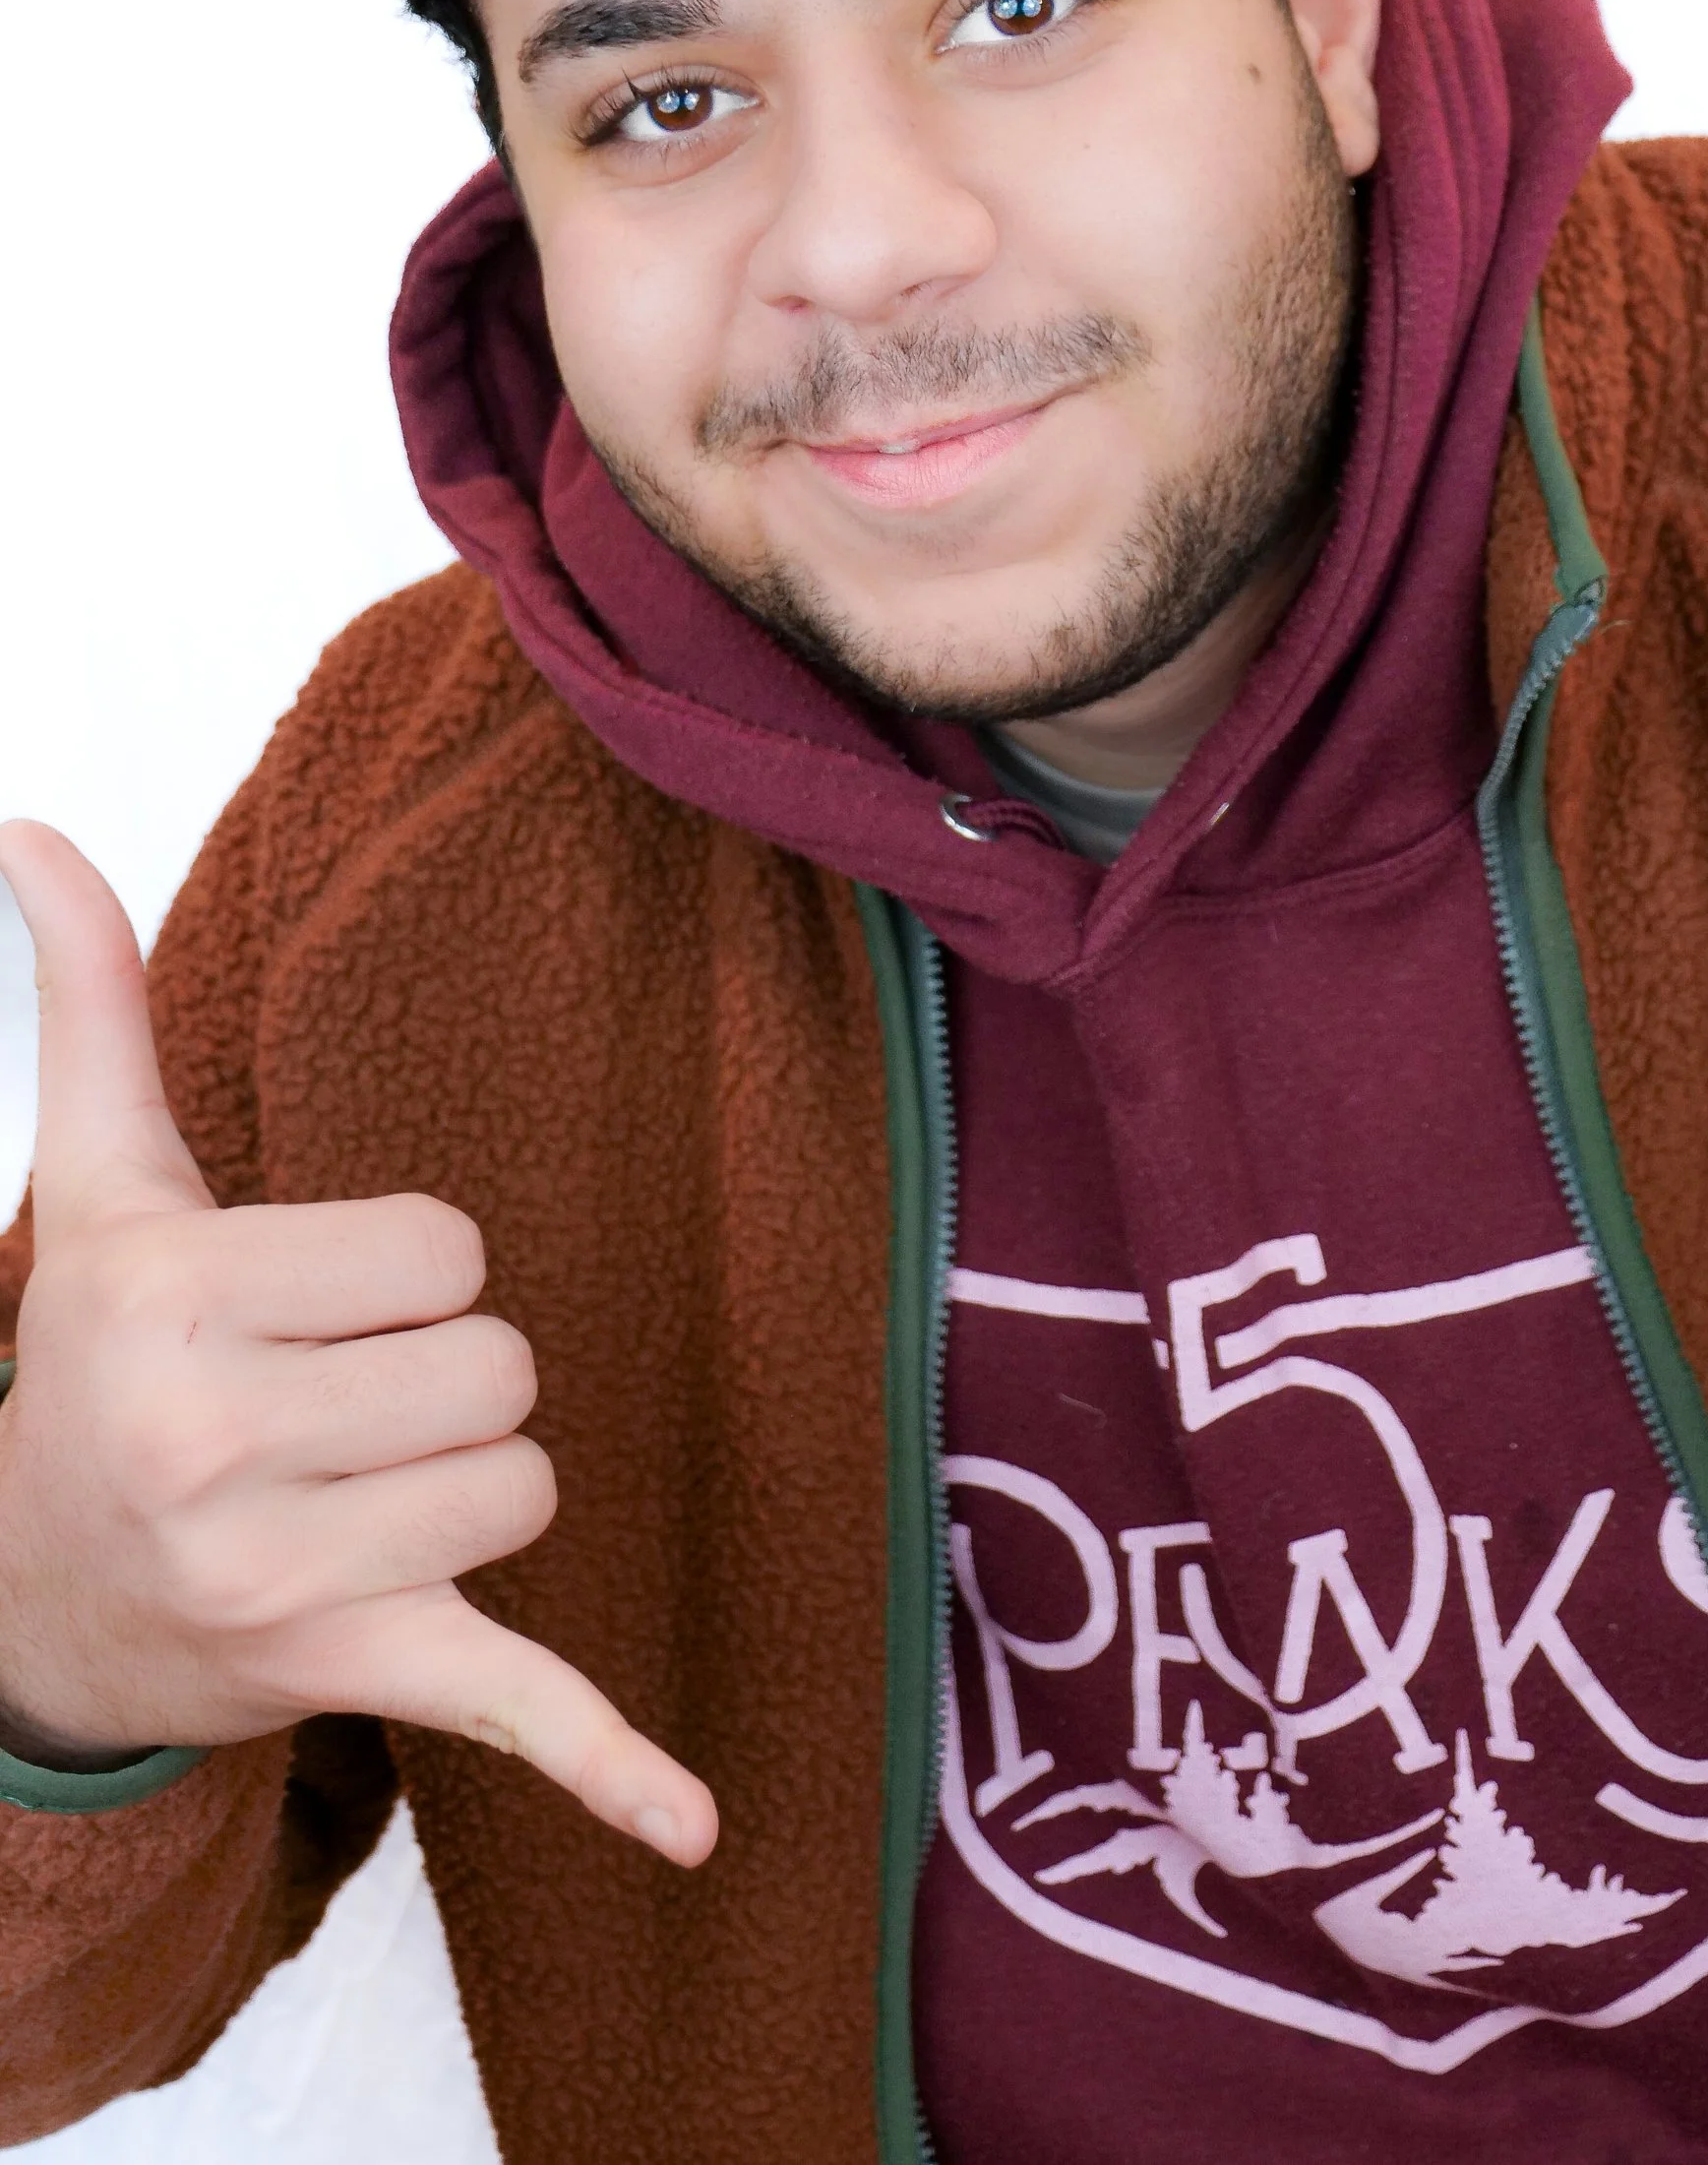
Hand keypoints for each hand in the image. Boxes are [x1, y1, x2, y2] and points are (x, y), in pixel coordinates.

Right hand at [0, 821, 715, 1860]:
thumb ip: (88, 1004)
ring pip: (532, 1481)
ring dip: (472, 1485)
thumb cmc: (98, 1364)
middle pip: (504, 1363)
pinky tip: (694, 1829)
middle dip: (445, 1378)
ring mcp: (282, 1578)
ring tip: (350, 1496)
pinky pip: (513, 1711)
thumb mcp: (96, 1187)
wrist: (27, 1609)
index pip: (446, 1250)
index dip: (406, 1275)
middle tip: (330, 1409)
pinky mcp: (351, 1679)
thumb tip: (29, 825)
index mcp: (175, 1304)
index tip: (312, 1313)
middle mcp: (215, 1445)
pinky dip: (611, 1768)